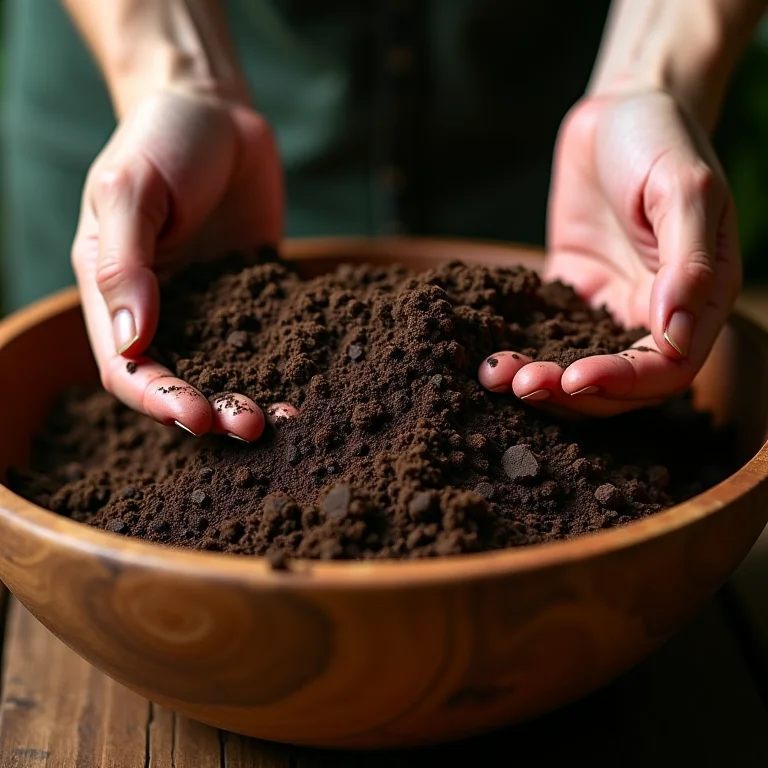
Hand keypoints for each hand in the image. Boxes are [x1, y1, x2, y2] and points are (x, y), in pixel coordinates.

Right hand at [72, 88, 283, 439]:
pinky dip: (288, 363)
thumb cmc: (160, 140)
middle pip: (182, 381)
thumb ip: (125, 264)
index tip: (196, 416)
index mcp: (116, 295)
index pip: (128, 370)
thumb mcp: (130, 190)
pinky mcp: (257, 294)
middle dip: (213, 412)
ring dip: (252, 397)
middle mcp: (163, 311)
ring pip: (229, 369)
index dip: (158, 400)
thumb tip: (132, 339)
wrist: (217, 110)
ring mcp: (213, 306)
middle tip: (252, 426)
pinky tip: (315, 379)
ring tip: (287, 416)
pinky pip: (271, 337)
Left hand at [479, 91, 740, 415]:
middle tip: (520, 383)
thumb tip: (673, 332)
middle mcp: (653, 314)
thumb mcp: (684, 188)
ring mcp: (608, 306)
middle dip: (570, 393)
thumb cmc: (660, 139)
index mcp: (697, 299)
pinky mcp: (570, 293)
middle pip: (618, 383)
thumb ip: (687, 261)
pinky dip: (521, 347)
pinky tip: (488, 353)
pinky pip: (545, 332)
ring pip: (578, 365)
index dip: (624, 383)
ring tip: (495, 376)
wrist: (617, 111)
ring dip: (541, 380)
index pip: (667, 367)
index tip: (575, 378)